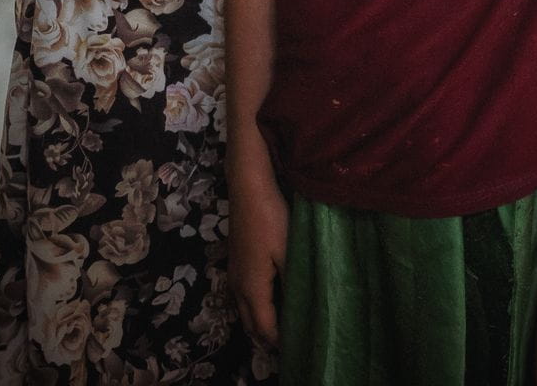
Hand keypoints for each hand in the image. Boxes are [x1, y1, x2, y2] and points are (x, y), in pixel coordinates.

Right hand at [229, 168, 288, 347]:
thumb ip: (294, 282)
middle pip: (251, 325)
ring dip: (261, 322)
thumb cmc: (271, 219)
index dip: (280, 341)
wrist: (249, 189)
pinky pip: (244, 298)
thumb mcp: (288, 251)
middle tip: (293, 341)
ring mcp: (234, 275)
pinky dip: (257, 307)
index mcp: (252, 288)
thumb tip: (302, 307)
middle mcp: (238, 287)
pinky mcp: (236, 263)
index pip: (265, 327)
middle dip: (268, 337)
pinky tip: (274, 300)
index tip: (299, 346)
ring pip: (245, 311)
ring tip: (285, 325)